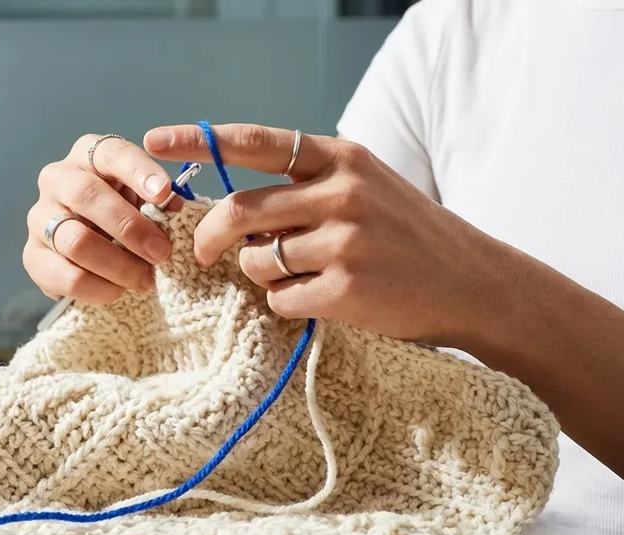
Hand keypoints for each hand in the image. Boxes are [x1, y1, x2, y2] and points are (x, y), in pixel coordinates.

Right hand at [24, 134, 181, 303]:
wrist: (91, 251)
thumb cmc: (124, 215)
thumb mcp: (144, 200)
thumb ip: (158, 201)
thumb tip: (172, 207)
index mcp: (88, 154)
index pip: (111, 153)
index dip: (138, 171)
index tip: (164, 193)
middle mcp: (57, 179)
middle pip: (86, 196)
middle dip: (130, 227)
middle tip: (161, 252)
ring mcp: (39, 218)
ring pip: (76, 241)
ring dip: (118, 265)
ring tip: (144, 279)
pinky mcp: (33, 256)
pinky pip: (67, 276)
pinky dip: (100, 288)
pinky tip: (119, 291)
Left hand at [142, 123, 517, 347]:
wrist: (471, 282)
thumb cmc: (406, 235)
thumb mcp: (364, 186)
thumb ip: (303, 186)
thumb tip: (229, 208)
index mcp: (341, 158)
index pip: (255, 142)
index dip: (199, 141)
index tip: (152, 142)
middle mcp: (342, 193)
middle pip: (238, 211)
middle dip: (208, 236)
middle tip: (202, 253)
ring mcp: (346, 242)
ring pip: (257, 261)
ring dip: (263, 274)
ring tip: (302, 275)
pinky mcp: (347, 289)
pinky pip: (281, 299)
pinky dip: (289, 303)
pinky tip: (324, 298)